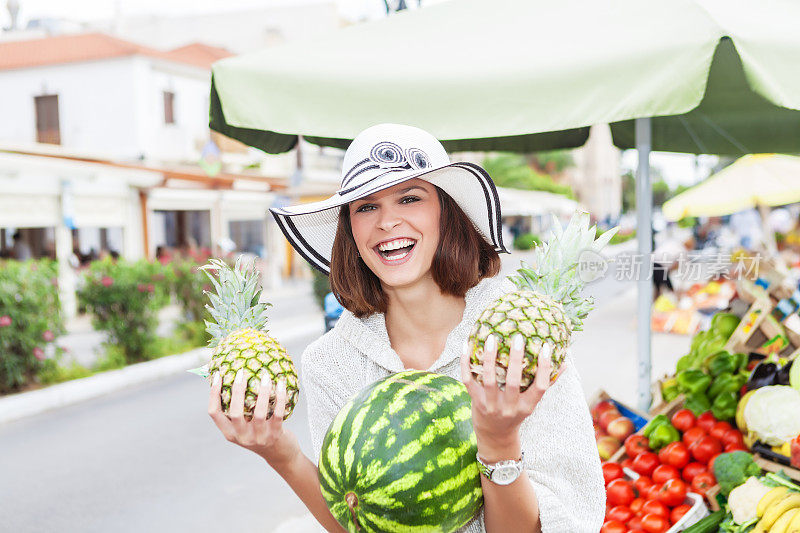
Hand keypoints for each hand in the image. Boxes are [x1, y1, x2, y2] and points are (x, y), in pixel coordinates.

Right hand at [208, 369, 300, 469]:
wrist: (279, 454)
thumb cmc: (259, 433)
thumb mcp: (243, 427)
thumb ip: (237, 410)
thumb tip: (232, 379)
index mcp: (229, 433)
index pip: (214, 413)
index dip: (213, 394)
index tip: (218, 376)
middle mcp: (242, 436)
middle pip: (235, 412)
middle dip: (237, 390)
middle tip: (241, 372)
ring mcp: (259, 437)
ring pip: (258, 412)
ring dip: (262, 392)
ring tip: (265, 376)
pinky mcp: (275, 434)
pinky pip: (277, 413)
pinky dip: (280, 397)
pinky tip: (281, 384)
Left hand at [460, 334, 557, 459]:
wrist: (494, 435)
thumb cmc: (516, 412)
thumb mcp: (531, 402)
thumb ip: (546, 383)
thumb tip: (564, 363)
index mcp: (527, 406)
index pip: (540, 387)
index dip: (544, 368)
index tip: (545, 347)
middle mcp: (510, 408)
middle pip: (513, 382)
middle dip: (516, 359)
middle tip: (517, 337)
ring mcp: (491, 406)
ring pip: (489, 380)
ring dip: (490, 358)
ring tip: (492, 338)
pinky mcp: (475, 401)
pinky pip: (468, 380)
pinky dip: (466, 363)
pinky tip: (467, 345)